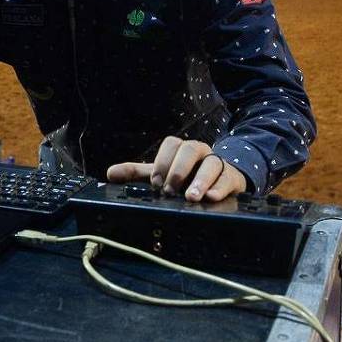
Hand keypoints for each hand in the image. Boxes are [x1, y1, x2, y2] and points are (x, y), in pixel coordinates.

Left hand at [106, 136, 247, 202]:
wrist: (219, 182)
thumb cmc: (187, 177)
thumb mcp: (162, 174)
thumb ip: (137, 173)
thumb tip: (110, 173)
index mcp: (181, 149)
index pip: (171, 144)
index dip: (162, 161)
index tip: (156, 182)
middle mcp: (200, 152)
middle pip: (190, 149)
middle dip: (179, 170)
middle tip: (169, 190)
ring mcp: (218, 163)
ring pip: (212, 163)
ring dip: (200, 180)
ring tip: (192, 197)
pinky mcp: (232, 178)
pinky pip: (228, 178)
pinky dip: (219, 188)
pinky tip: (212, 198)